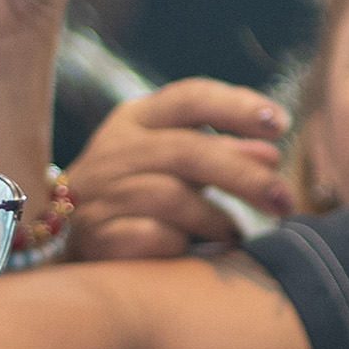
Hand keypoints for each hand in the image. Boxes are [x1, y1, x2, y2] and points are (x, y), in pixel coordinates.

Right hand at [66, 77, 294, 261]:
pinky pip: (154, 238)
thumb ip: (222, 152)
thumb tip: (270, 153)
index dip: (238, 106)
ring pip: (173, 197)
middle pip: (189, 151)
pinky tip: (193, 251)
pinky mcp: (98, 236)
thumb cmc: (138, 193)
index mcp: (137, 119)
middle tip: (284, 200)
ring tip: (234, 233)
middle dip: (245, 175)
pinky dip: (182, 245)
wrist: (63, 239)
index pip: (190, 97)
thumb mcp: (175, 162)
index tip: (280, 125)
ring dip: (217, 219)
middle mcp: (116, 149)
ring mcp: (102, 193)